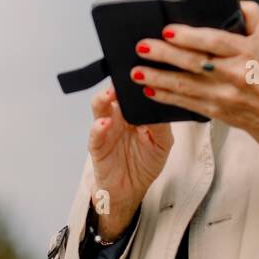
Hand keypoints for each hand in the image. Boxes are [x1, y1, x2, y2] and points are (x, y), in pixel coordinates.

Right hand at [86, 85, 173, 238]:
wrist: (130, 189)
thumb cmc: (145, 163)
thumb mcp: (163, 143)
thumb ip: (162, 124)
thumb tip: (159, 104)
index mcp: (135, 112)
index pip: (133, 90)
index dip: (137, 80)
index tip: (144, 69)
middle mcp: (119, 116)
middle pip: (115, 92)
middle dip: (118, 83)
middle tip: (126, 75)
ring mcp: (106, 128)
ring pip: (100, 106)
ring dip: (103, 98)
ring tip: (110, 94)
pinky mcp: (97, 145)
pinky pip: (95, 133)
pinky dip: (98, 127)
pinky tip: (105, 124)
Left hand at [129, 0, 258, 153]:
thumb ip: (251, 13)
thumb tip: (232, 0)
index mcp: (245, 52)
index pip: (215, 42)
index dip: (190, 36)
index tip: (167, 30)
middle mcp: (234, 74)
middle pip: (194, 63)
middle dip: (165, 54)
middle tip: (142, 46)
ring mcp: (222, 95)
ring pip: (185, 85)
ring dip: (157, 78)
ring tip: (136, 70)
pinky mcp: (213, 111)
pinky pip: (185, 103)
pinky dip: (165, 97)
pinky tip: (148, 89)